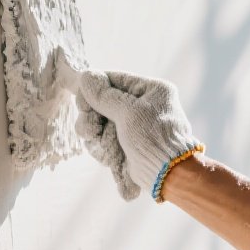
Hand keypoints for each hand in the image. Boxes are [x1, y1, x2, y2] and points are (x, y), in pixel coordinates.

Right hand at [75, 70, 198, 201]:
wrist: (167, 173)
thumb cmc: (153, 137)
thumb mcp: (129, 111)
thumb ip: (105, 95)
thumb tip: (86, 76)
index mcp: (150, 90)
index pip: (113, 80)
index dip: (93, 91)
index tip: (82, 104)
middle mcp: (143, 105)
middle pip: (102, 104)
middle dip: (92, 118)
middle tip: (90, 130)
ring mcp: (134, 126)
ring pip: (100, 124)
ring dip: (96, 136)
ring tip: (101, 144)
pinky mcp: (127, 144)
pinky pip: (104, 140)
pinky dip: (103, 148)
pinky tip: (108, 155)